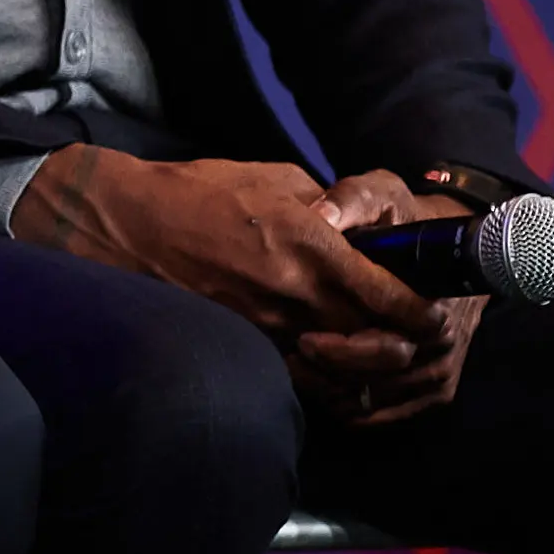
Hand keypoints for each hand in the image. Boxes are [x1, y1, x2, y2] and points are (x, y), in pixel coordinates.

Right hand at [7, 146, 446, 403]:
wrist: (121, 222)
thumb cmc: (196, 190)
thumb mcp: (272, 179)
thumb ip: (325, 209)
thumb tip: (356, 231)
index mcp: (309, 245)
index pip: (389, 297)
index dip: (421, 314)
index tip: (432, 315)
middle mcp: (293, 292)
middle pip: (374, 340)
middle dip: (400, 344)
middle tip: (413, 339)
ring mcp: (265, 324)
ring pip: (338, 368)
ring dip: (362, 366)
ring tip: (373, 355)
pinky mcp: (239, 341)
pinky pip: (296, 374)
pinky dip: (318, 375)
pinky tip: (322, 361)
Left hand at [309, 171, 485, 424]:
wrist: (443, 246)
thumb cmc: (404, 220)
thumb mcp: (381, 196)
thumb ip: (351, 201)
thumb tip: (320, 216)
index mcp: (436, 302)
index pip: (390, 343)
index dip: (344, 347)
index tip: (305, 337)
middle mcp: (445, 343)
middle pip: (383, 378)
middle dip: (332, 371)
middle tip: (292, 353)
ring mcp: (441, 370)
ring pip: (380, 401)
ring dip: (334, 393)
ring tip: (295, 368)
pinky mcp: (433, 389)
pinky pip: (386, 415)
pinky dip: (349, 409)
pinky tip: (318, 388)